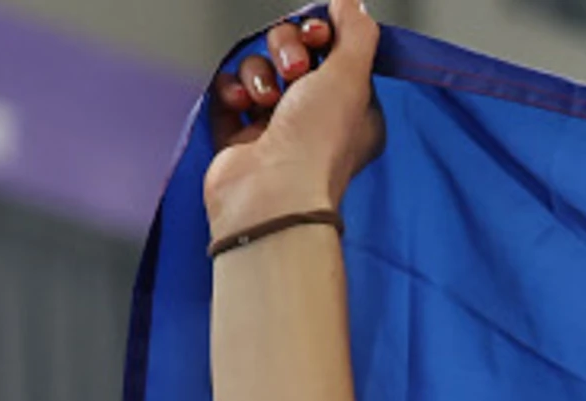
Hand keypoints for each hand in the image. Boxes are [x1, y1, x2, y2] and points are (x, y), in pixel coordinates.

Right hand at [205, 5, 384, 241]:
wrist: (271, 195)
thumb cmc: (318, 144)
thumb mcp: (352, 76)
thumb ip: (357, 32)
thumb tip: (350, 3)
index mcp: (352, 111)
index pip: (335, 53)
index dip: (322, 34)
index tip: (318, 34)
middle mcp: (316, 120)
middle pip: (294, 53)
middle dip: (288, 50)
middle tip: (293, 70)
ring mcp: (275, 129)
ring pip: (259, 70)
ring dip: (258, 73)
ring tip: (264, 99)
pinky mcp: (237, 138)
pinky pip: (228, 93)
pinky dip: (231, 91)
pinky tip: (240, 104)